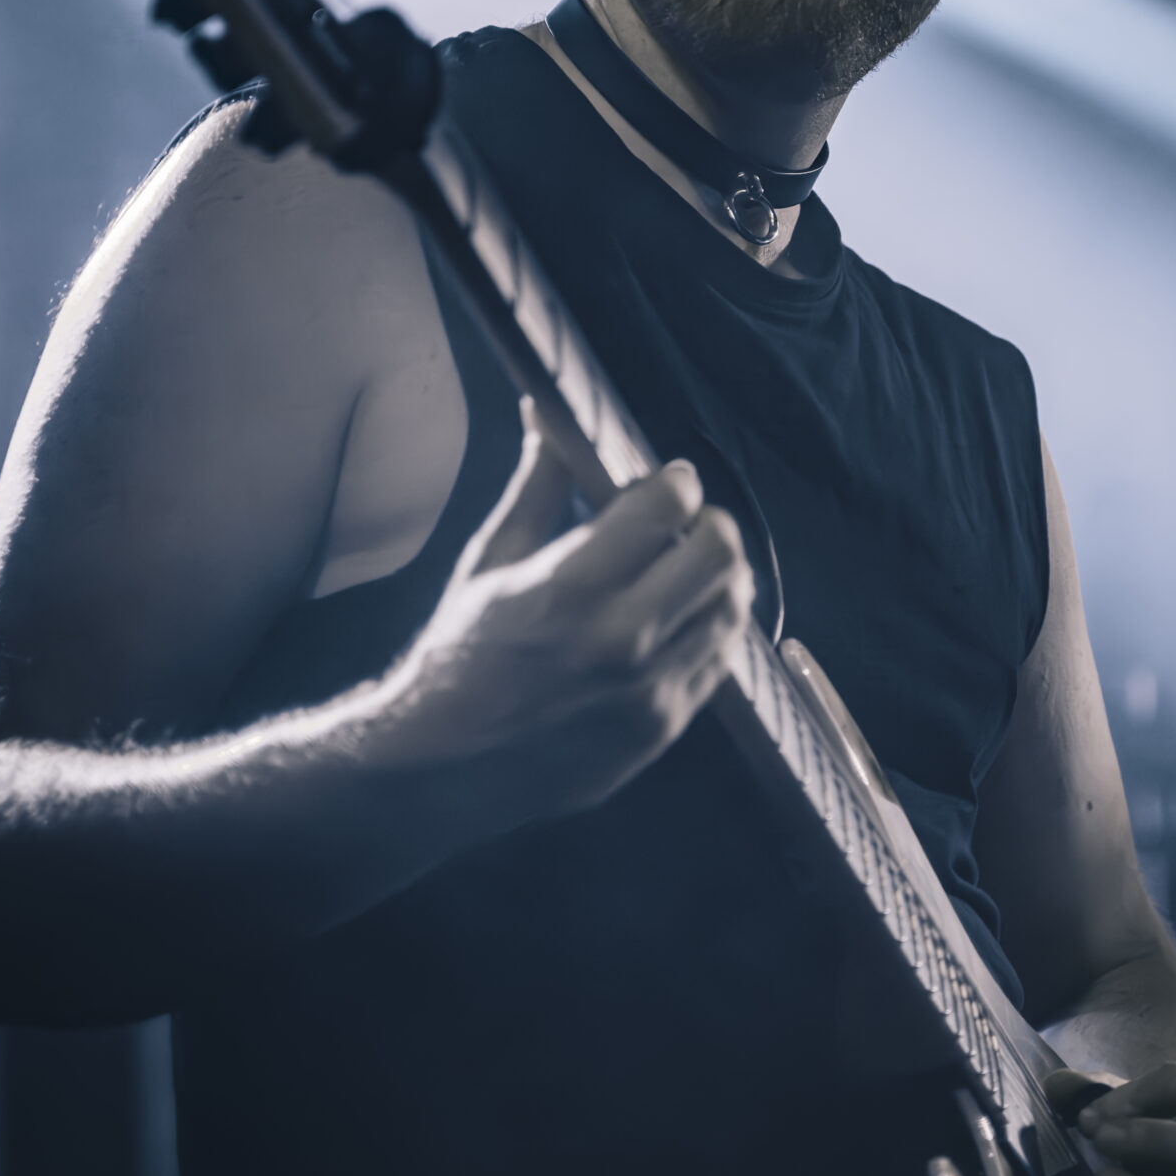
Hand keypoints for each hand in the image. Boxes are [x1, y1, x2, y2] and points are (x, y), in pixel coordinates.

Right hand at [365, 400, 754, 821]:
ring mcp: (648, 690)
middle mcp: (619, 638)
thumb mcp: (490, 561)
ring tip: (688, 572)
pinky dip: (710, 629)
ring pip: (733, 607)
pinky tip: (682, 621)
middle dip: (710, 525)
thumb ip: (537, 485)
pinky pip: (719, 660)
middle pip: (721, 552)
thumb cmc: (460, 655)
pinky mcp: (662, 728)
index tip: (668, 483)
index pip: (668, 506)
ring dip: (719, 577)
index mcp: (570, 586)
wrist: (442, 765)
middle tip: (687, 527)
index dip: (675, 482)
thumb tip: (548, 410)